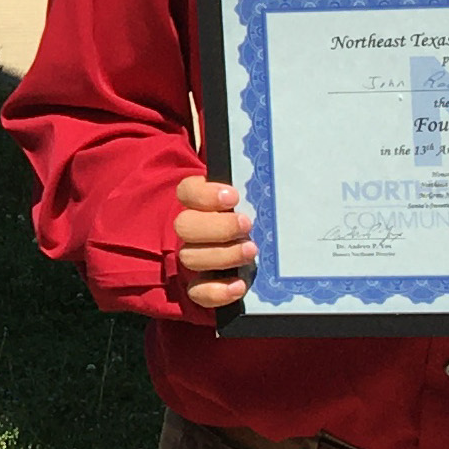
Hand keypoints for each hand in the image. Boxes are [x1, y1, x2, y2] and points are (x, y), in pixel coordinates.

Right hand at [173, 177, 257, 311]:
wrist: (263, 256)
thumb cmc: (258, 220)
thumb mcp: (257, 200)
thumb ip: (252, 187)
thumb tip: (264, 157)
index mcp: (200, 203)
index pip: (187, 192)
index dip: (205, 195)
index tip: (233, 196)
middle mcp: (192, 230)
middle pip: (184, 225)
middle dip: (218, 227)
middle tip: (247, 225)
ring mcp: (194, 258)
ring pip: (190, 257)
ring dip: (222, 255)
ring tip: (251, 251)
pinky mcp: (200, 285)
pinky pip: (197, 292)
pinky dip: (216, 291)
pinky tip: (239, 285)